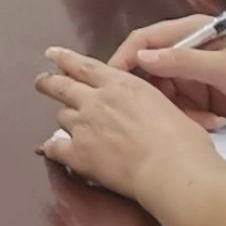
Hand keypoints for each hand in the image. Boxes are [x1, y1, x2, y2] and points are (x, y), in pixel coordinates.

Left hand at [35, 45, 225, 197]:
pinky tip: (54, 150)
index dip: (64, 59)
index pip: (84, 66)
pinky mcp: (78, 153)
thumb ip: (144, 103)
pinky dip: (53, 148)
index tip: (53, 55)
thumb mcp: (166, 106)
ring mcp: (83, 126)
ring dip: (65, 119)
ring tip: (70, 126)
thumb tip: (143, 112)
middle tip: (42, 82)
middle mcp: (96, 101)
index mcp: (121, 86)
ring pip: (61, 116)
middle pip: (60, 86)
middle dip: (48, 82)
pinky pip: (54, 147)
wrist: (173, 171)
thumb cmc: (182, 142)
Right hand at [115, 15, 225, 126]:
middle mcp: (190, 50)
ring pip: (166, 94)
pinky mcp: (207, 96)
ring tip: (205, 121)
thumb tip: (141, 59)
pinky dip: (193, 119)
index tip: (113, 83)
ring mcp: (199, 75)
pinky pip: (183, 108)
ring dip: (178, 110)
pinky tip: (215, 124)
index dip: (125, 59)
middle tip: (162, 113)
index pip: (144, 41)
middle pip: (150, 70)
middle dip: (155, 94)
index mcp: (193, 32)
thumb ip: (182, 61)